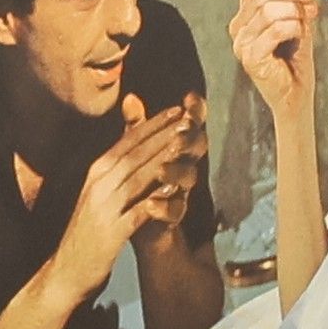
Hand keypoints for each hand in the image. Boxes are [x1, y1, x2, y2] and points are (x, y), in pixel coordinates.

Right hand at [47, 103, 197, 305]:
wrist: (66, 271)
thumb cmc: (89, 230)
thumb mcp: (98, 192)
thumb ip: (116, 167)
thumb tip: (132, 139)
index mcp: (96, 172)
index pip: (128, 141)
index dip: (153, 124)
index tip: (177, 110)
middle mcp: (98, 184)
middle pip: (135, 154)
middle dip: (163, 134)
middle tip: (187, 119)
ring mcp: (104, 208)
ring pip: (137, 177)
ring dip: (162, 160)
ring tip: (185, 146)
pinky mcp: (112, 232)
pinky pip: (138, 211)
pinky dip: (156, 199)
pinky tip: (175, 191)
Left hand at [123, 90, 208, 233]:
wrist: (138, 230)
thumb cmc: (140, 187)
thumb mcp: (136, 155)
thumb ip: (137, 128)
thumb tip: (129, 97)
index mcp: (176, 149)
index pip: (191, 125)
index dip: (195, 111)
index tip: (190, 98)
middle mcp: (183, 167)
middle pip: (197, 147)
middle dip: (189, 139)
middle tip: (178, 135)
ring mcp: (179, 192)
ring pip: (189, 178)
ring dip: (177, 171)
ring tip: (161, 170)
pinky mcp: (172, 218)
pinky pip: (175, 211)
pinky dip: (165, 207)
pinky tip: (151, 203)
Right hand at [229, 0, 319, 126]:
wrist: (297, 93)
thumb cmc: (295, 59)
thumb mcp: (296, 14)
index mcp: (246, 11)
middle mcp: (239, 26)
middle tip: (308, 3)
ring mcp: (241, 43)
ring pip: (269, 10)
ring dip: (294, 13)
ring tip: (304, 23)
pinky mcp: (250, 57)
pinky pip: (275, 29)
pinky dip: (293, 28)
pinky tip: (298, 35)